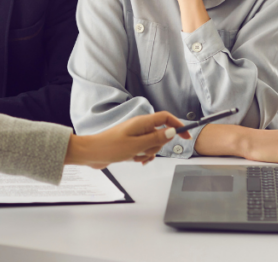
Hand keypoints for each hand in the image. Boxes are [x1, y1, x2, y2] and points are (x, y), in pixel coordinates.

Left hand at [64, 111, 188, 168]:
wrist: (91, 153)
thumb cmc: (110, 147)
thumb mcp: (136, 145)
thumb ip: (155, 138)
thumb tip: (172, 132)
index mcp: (142, 122)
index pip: (166, 118)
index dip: (178, 125)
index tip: (186, 136)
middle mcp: (139, 127)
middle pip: (160, 134)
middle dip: (157, 146)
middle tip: (144, 151)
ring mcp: (135, 135)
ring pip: (152, 144)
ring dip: (147, 153)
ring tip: (135, 156)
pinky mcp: (130, 143)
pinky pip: (143, 149)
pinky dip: (142, 156)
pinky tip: (135, 160)